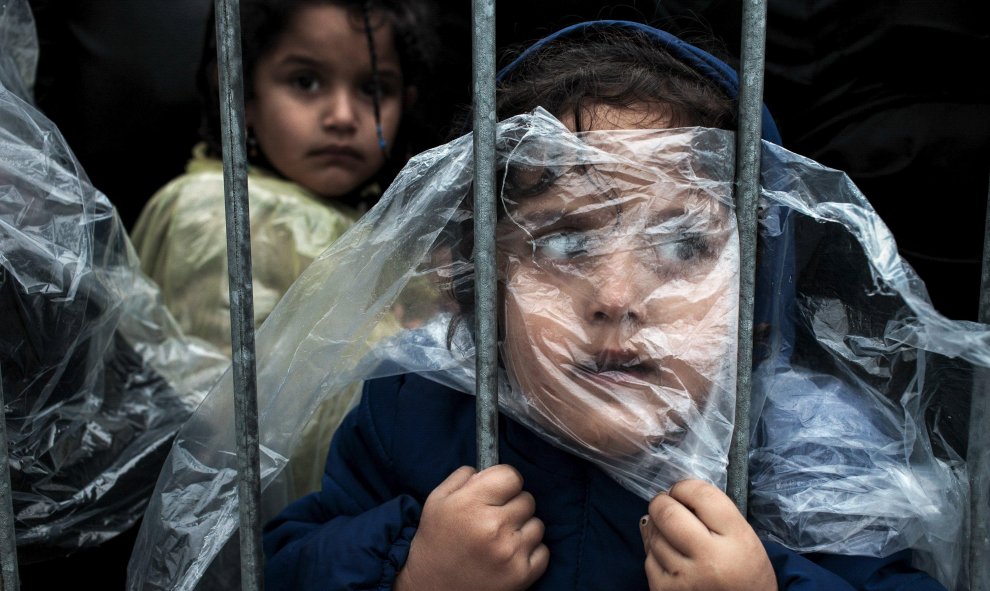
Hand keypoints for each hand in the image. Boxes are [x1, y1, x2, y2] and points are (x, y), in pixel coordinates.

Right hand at [396, 465, 548, 590]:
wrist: (432, 590)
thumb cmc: (435, 542)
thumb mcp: (437, 501)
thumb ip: (464, 477)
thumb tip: (490, 468)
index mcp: (471, 504)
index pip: (512, 476)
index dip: (504, 482)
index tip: (496, 492)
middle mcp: (494, 527)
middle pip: (527, 500)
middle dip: (512, 506)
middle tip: (494, 519)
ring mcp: (510, 553)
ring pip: (537, 525)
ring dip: (522, 529)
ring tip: (500, 539)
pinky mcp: (522, 575)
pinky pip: (543, 550)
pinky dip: (530, 552)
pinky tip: (509, 555)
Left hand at [639, 479, 775, 590]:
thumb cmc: (745, 572)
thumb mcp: (743, 537)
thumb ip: (714, 512)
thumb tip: (671, 494)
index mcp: (736, 539)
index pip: (702, 495)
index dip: (685, 487)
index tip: (682, 491)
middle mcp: (709, 559)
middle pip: (668, 513)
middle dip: (662, 502)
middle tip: (666, 504)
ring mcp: (685, 578)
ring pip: (654, 534)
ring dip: (657, 527)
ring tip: (672, 534)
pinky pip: (649, 558)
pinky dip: (655, 552)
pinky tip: (669, 556)